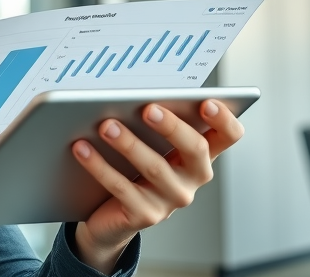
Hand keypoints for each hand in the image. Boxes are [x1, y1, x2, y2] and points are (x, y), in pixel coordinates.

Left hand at [69, 100, 244, 271]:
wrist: (109, 215)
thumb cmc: (131, 167)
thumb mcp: (149, 144)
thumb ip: (151, 122)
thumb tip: (129, 95)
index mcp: (198, 155)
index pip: (227, 136)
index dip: (224, 120)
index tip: (207, 103)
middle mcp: (192, 178)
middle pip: (195, 149)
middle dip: (172, 126)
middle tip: (148, 109)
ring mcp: (171, 200)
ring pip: (155, 168)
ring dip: (129, 143)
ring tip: (105, 125)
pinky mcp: (145, 215)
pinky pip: (122, 188)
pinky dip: (99, 165)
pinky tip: (82, 148)